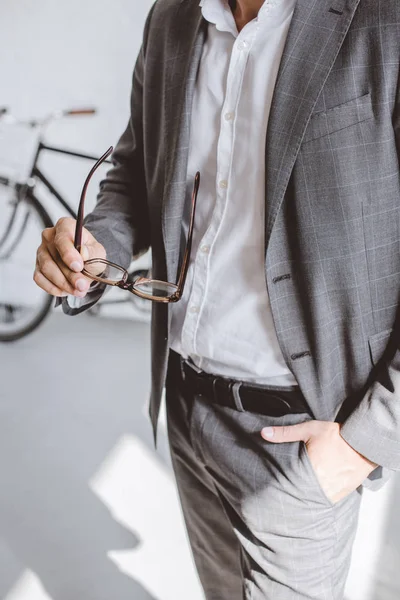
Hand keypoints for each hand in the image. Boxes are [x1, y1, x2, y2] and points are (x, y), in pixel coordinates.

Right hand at [34, 217, 105, 297]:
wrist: (86, 263)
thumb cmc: (90, 254)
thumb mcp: (98, 251)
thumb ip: (92, 252)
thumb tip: (83, 252)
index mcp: (65, 226)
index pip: (62, 239)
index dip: (69, 254)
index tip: (78, 267)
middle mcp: (49, 236)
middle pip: (54, 257)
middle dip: (70, 275)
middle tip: (82, 286)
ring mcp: (41, 251)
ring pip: (46, 269)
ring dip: (63, 283)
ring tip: (78, 290)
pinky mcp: (37, 266)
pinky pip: (40, 278)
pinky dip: (53, 288)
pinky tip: (66, 291)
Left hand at [261, 420, 377, 503]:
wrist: (364, 444)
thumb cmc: (336, 436)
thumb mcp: (309, 430)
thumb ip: (285, 433)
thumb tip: (263, 433)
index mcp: (309, 470)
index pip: (287, 483)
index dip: (279, 485)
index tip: (271, 487)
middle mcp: (319, 485)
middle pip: (298, 494)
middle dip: (290, 493)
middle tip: (282, 492)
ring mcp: (331, 493)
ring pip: (311, 500)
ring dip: (304, 497)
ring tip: (295, 494)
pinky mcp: (340, 496)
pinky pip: (324, 501)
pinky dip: (317, 498)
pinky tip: (311, 494)